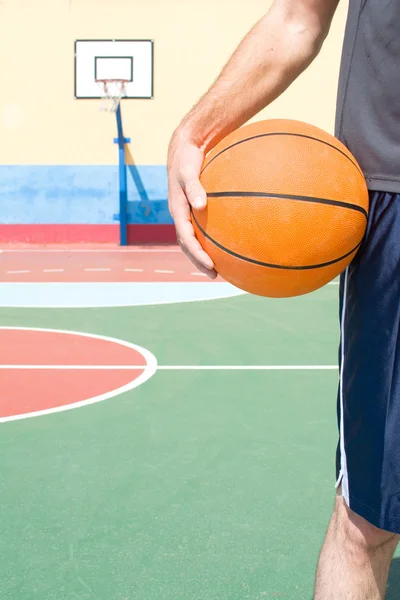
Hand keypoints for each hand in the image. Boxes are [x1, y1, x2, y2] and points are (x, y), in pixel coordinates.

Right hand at [167, 132, 216, 278]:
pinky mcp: (192, 209)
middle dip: (199, 261)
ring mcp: (186, 213)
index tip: (210, 265)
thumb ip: (194, 187)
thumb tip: (201, 204)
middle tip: (214, 275)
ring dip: (202, 255)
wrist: (183, 148)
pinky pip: (200, 228)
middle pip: (188, 246)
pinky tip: (225, 242)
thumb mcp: (188, 171)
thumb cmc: (186, 159)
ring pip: (192, 240)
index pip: (186, 239)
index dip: (197, 254)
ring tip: (217, 268)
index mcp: (177, 211)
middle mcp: (180, 215)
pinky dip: (209, 239)